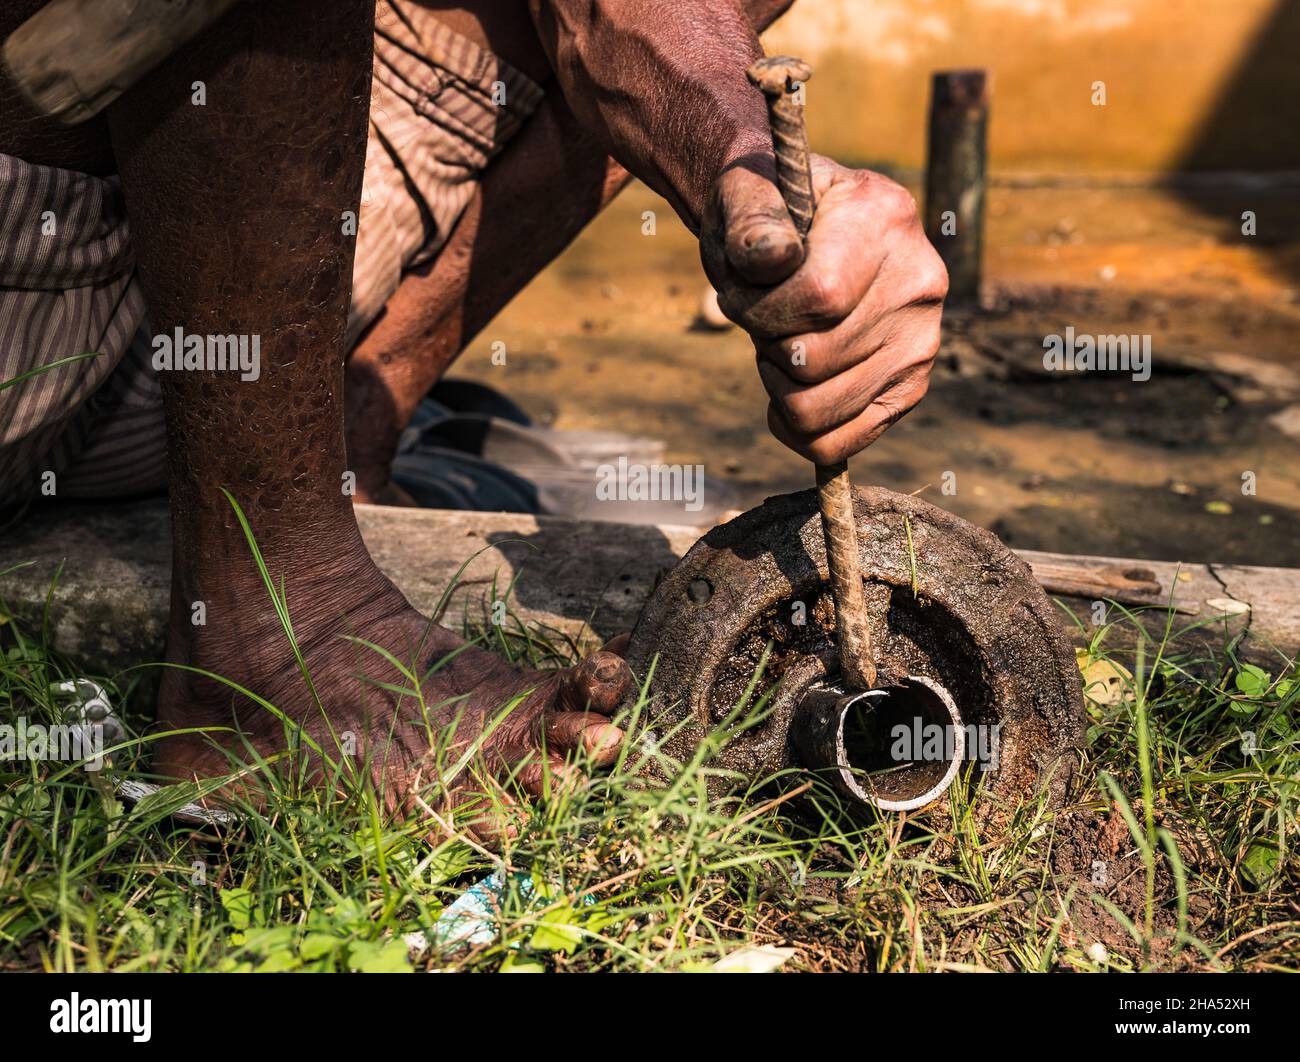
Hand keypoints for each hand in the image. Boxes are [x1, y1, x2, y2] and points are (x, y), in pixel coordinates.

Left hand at [700, 154, 946, 463]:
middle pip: (813, 361)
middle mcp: (920, 280)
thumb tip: (773, 257)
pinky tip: (787, 392)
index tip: (742, 292)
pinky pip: (840, 443)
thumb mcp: (744, 197)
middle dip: (766, 346)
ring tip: (782, 344)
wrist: (792, 232)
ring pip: (817, 410)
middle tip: (764, 319)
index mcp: (885, 217)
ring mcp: (922, 341)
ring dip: (777, 385)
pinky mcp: (910, 388)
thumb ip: (750, 220)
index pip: (820, 298)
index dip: (762, 310)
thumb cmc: (762, 216)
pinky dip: (796, 430)